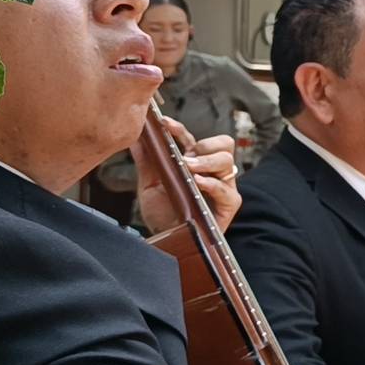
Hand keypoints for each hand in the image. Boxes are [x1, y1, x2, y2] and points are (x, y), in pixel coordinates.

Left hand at [134, 117, 241, 233]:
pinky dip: (212, 184)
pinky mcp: (228, 206)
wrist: (167, 241)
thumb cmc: (163, 214)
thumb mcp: (150, 185)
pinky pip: (227, 190)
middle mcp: (213, 172)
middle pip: (224, 144)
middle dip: (206, 144)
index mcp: (197, 163)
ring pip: (228, 162)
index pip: (195, 139)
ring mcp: (223, 188)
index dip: (181, 129)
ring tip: (189, 168)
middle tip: (187, 155)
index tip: (164, 124)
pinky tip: (198, 183)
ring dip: (207, 162)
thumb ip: (147, 161)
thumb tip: (137, 137)